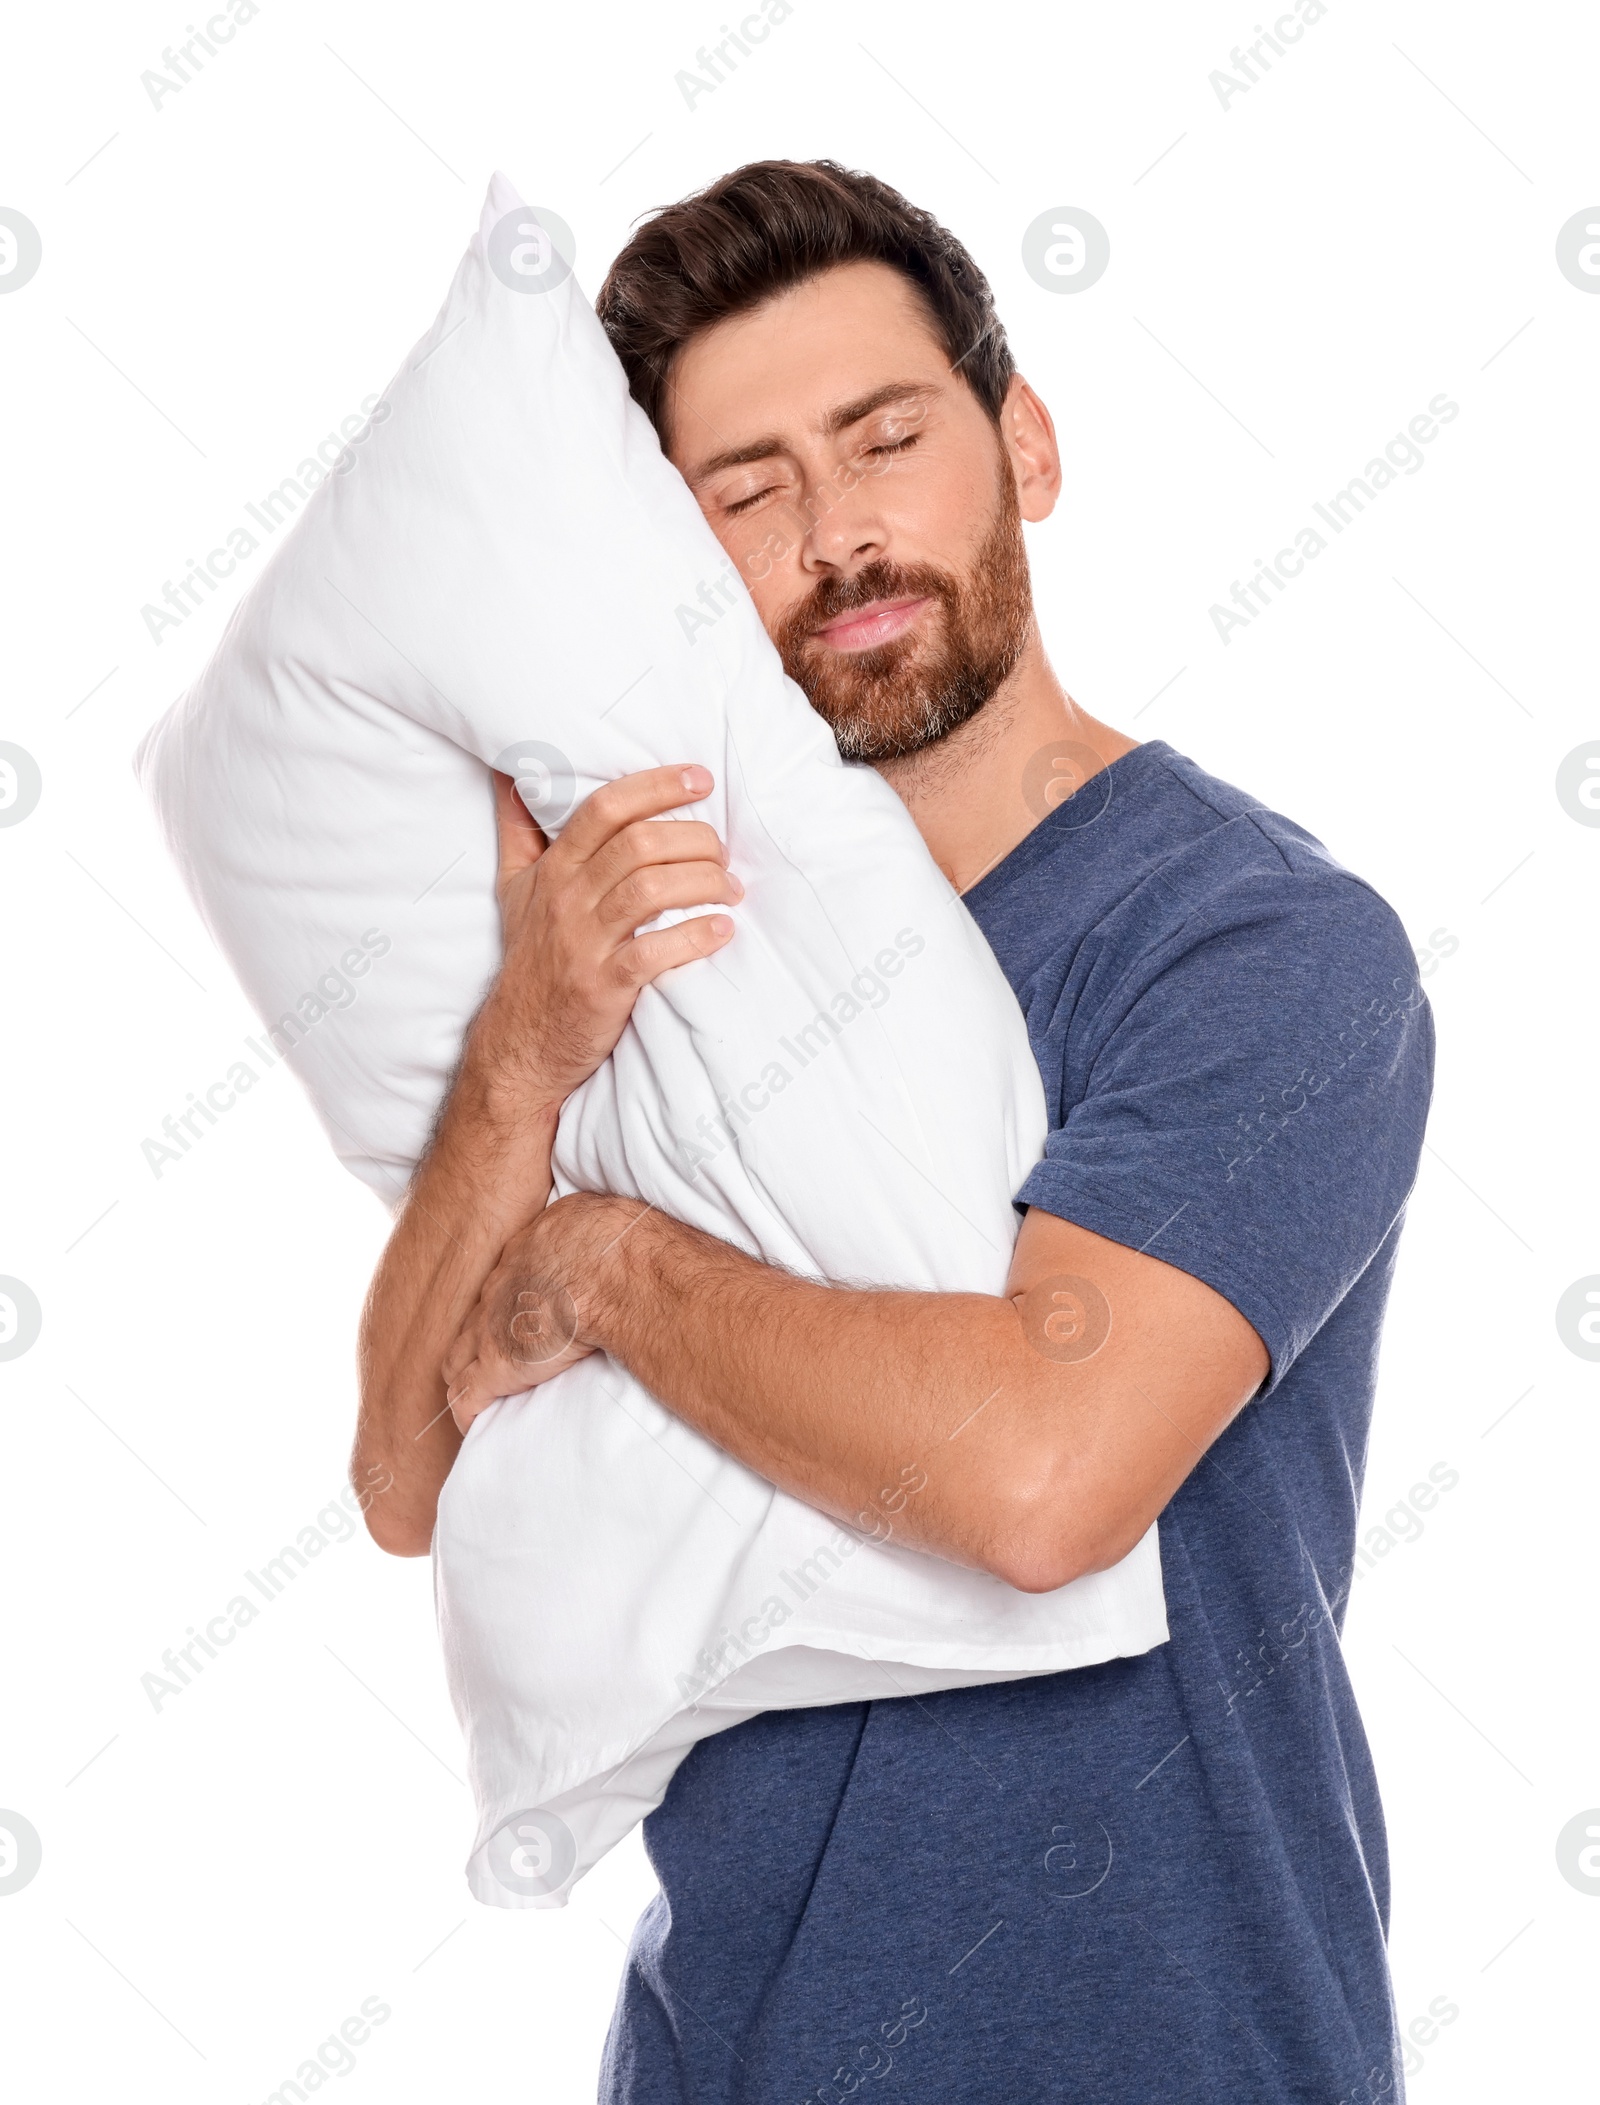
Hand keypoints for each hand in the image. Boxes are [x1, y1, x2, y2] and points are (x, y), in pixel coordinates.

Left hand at [441, 1192, 641, 1432]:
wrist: (607, 1273)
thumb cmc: (614, 1243)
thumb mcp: (595, 1217)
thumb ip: (585, 1227)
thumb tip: (601, 1232)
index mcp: (524, 1254)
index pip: (505, 1282)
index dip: (511, 1303)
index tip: (528, 1317)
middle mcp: (500, 1289)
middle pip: (474, 1317)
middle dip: (481, 1337)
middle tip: (502, 1355)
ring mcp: (492, 1329)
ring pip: (458, 1358)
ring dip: (468, 1375)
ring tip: (483, 1393)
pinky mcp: (496, 1368)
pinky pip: (466, 1399)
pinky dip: (468, 1413)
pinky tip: (475, 1426)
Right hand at [468, 763, 740, 1111]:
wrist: (520, 1042)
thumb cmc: (530, 959)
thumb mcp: (512, 889)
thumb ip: (517, 831)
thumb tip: (510, 775)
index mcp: (554, 870)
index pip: (605, 808)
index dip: (656, 786)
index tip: (699, 780)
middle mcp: (568, 899)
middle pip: (638, 844)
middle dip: (694, 839)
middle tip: (723, 851)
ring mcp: (585, 943)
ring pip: (651, 890)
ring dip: (704, 882)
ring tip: (730, 888)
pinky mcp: (605, 985)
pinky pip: (655, 952)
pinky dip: (696, 936)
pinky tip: (722, 930)